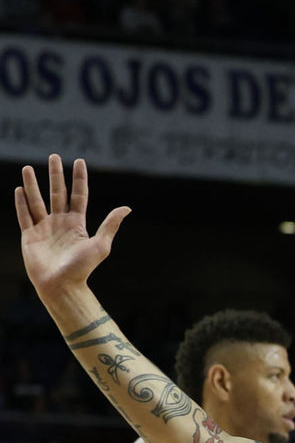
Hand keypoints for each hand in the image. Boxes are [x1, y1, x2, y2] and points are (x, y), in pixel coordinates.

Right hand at [14, 155, 129, 298]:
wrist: (62, 286)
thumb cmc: (82, 268)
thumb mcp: (100, 244)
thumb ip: (110, 224)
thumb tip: (127, 207)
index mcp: (77, 223)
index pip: (78, 194)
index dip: (79, 178)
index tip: (78, 161)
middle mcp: (60, 222)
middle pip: (57, 193)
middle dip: (55, 174)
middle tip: (53, 156)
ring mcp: (44, 228)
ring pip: (37, 200)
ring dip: (32, 184)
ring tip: (28, 167)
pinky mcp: (30, 237)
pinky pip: (25, 216)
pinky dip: (21, 202)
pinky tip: (19, 189)